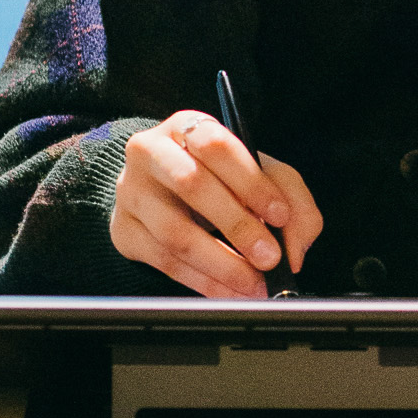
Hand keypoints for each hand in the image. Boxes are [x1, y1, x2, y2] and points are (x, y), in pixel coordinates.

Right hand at [111, 112, 323, 299]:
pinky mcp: (123, 232)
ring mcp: (131, 193)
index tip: (279, 215)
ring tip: (253, 282)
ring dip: (221, 264)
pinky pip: (165, 263)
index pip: (216, 145)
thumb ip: (292, 201)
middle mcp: (150, 153)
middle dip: (238, 226)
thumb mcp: (262, 175)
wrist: (164, 193)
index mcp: (188, 127)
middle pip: (192, 185)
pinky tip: (229, 290)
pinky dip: (203, 282)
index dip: (250, 181)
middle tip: (270, 258)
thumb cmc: (220, 179)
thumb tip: (294, 249)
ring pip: (175, 233)